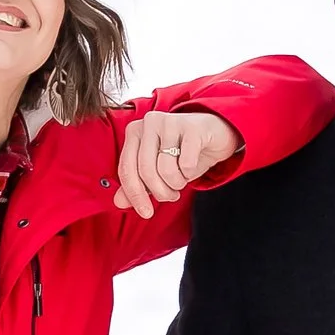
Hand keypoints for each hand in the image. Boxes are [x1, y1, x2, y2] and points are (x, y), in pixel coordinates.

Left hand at [114, 108, 240, 219]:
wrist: (216, 136)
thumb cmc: (184, 152)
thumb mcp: (158, 171)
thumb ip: (137, 184)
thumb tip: (118, 202)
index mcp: (134, 131)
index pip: (126, 168)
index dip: (135, 195)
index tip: (146, 213)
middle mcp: (149, 122)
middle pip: (145, 171)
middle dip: (160, 191)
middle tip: (172, 195)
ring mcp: (170, 121)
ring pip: (165, 169)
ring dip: (176, 183)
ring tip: (182, 180)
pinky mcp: (191, 127)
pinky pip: (186, 163)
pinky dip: (189, 173)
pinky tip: (192, 167)